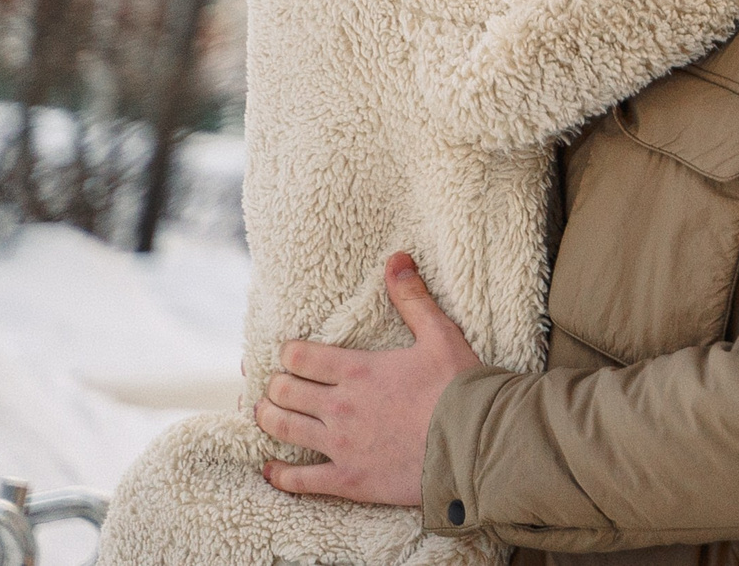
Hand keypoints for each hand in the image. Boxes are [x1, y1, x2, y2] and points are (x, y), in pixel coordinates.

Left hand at [257, 253, 481, 506]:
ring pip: (284, 430)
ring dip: (268, 419)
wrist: (475, 441)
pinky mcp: (348, 479)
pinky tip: (271, 469)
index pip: (300, 357)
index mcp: (358, 371)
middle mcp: (340, 407)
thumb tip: (397, 258)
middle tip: (276, 385)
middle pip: (285, 392)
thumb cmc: (459, 386)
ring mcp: (341, 445)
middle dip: (276, 385)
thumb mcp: (439, 334)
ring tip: (264, 413)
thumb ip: (412, 298)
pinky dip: (279, 475)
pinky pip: (300, 480)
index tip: (289, 354)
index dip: (288, 353)